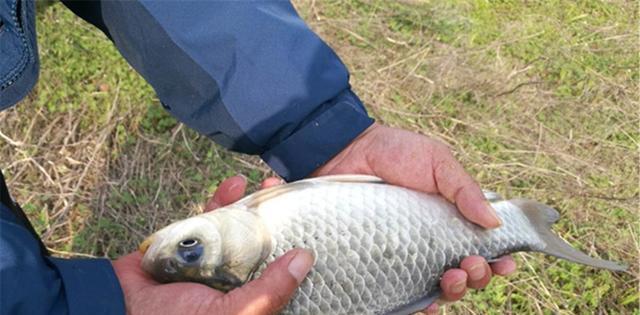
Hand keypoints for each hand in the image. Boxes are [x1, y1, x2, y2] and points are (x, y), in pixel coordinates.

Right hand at [112, 176, 312, 314]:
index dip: (296, 248)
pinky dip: (222, 200)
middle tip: (289, 195)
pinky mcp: (191, 241)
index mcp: (250, 298)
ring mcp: (213, 258)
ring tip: (267, 183)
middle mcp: (235, 279)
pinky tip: (234, 184)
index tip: (310, 223)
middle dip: (276, 218)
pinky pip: (211, 218)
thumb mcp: (232, 314)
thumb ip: (269, 291)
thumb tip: (305, 259)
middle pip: (263, 244)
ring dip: (253, 204)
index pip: (281, 273)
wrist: (118, 304)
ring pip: (240, 227)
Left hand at [313, 123, 516, 312]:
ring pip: (438, 287)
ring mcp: (405, 254)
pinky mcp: (380, 263)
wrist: (347, 152)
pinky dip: (420, 304)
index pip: (480, 247)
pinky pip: (402, 293)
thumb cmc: (394, 152)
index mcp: (451, 218)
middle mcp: (431, 241)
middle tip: (472, 264)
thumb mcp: (437, 162)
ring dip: (454, 290)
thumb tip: (495, 222)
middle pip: (464, 272)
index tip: (505, 262)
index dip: (497, 260)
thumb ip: (464, 189)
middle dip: (478, 276)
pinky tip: (427, 305)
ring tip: (452, 277)